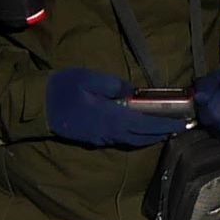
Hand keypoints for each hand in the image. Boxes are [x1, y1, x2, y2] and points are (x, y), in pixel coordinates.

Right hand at [45, 69, 185, 148]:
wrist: (38, 106)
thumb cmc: (64, 88)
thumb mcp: (91, 78)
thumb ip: (115, 85)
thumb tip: (133, 92)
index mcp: (111, 117)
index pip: (144, 125)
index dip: (163, 125)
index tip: (180, 124)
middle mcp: (109, 133)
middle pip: (141, 137)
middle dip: (160, 133)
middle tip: (177, 128)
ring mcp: (100, 138)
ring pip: (131, 140)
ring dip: (148, 137)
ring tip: (162, 130)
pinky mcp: (93, 139)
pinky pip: (120, 140)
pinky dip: (135, 136)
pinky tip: (139, 130)